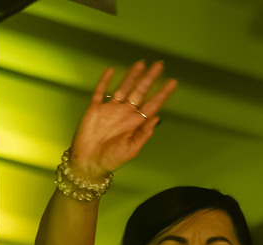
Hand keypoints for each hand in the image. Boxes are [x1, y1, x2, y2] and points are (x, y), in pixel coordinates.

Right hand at [68, 61, 177, 178]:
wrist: (89, 162)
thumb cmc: (112, 159)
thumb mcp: (132, 148)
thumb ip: (144, 133)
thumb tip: (158, 117)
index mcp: (136, 123)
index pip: (152, 105)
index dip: (162, 93)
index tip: (173, 82)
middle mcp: (125, 113)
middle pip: (140, 91)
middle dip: (149, 78)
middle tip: (159, 65)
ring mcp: (110, 109)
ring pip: (123, 88)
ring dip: (132, 76)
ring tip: (141, 63)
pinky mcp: (95, 109)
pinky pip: (100, 92)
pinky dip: (104, 81)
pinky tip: (111, 71)